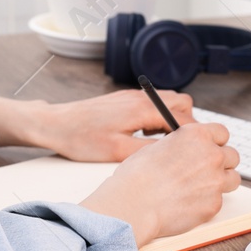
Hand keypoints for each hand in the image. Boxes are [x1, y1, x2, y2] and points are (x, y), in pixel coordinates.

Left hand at [36, 88, 196, 161]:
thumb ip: (149, 151)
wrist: (56, 124)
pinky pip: (152, 103)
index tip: (194, 150)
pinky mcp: (124, 99)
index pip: (183, 117)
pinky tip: (143, 135)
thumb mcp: (118, 153)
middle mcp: (140, 97)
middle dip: (186, 124)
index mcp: (142, 109)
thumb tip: (174, 154)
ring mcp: (132, 96)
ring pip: (168, 101)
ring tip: (159, 142)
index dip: (193, 135)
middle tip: (177, 146)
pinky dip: (157, 117)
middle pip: (181, 103)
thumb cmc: (82, 139)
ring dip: (172, 119)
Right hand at [80, 121, 239, 246]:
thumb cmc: (137, 176)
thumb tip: (186, 151)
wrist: (134, 203)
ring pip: (233, 179)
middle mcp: (211, 155)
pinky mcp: (214, 204)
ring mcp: (216, 180)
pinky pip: (219, 201)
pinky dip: (208, 202)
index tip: (211, 148)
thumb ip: (180, 146)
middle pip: (232, 155)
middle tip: (206, 170)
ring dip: (221, 182)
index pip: (222, 132)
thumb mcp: (157, 146)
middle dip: (221, 162)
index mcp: (196, 135)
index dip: (215, 141)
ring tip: (201, 188)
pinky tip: (189, 204)